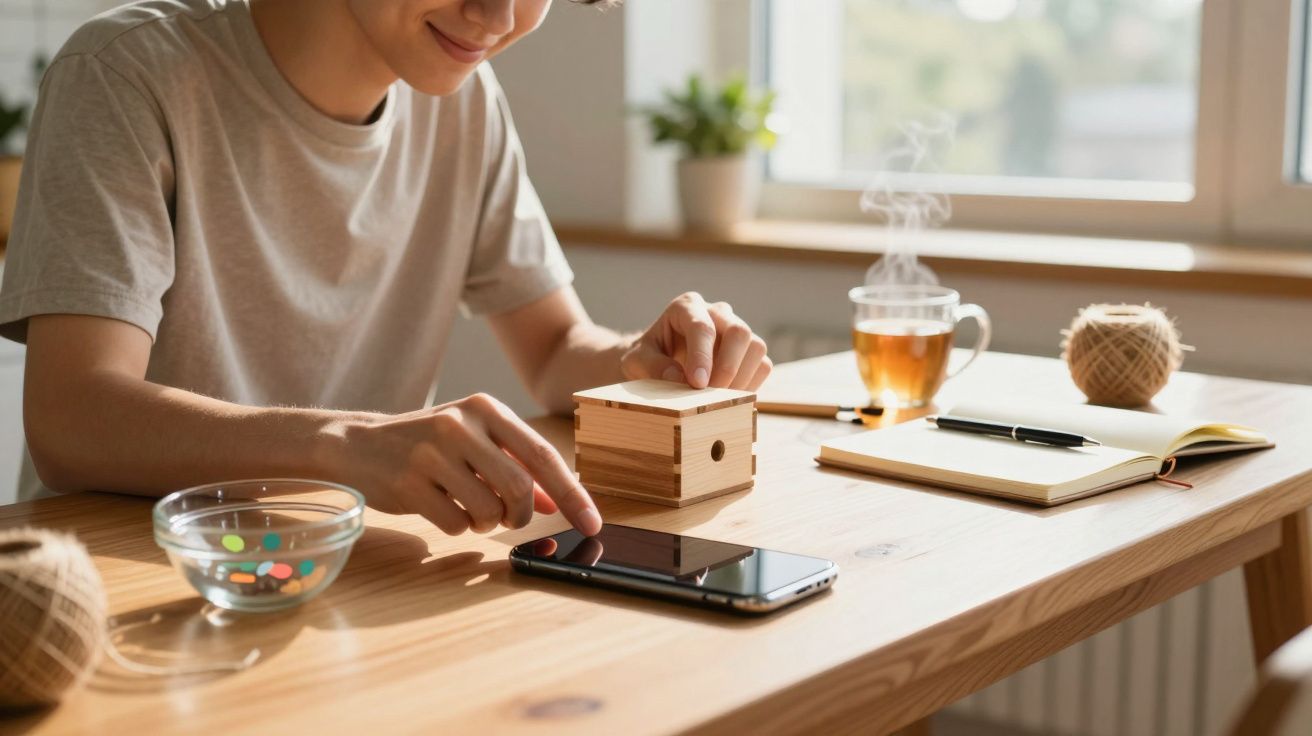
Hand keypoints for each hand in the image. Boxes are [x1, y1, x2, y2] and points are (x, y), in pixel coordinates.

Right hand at [330, 393, 602, 536]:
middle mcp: (460, 424)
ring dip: (487, 522)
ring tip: (470, 510)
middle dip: (522, 514)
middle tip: (512, 520)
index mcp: (485, 408)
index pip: (542, 455)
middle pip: (520, 487)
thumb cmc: (428, 446)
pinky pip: (455, 523)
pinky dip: (459, 527)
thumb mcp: (475, 443)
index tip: (591, 523)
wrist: (357, 444)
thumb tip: (558, 502)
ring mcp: (431, 453)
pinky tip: (444, 510)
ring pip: (488, 509)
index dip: (572, 494)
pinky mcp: (408, 482)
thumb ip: (516, 467)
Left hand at [621, 292, 771, 389]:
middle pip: (739, 332)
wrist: (659, 361)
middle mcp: (717, 312)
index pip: (702, 327)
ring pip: (756, 347)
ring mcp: (736, 329)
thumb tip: (680, 379)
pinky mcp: (748, 351)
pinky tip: (727, 398)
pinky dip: (750, 385)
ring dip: (740, 378)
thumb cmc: (648, 357)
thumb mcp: (636, 361)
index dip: (702, 357)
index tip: (696, 384)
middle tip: (709, 396)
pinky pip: (762, 365)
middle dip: (727, 368)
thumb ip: (652, 367)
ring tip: (717, 399)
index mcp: (687, 307)